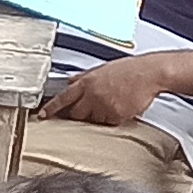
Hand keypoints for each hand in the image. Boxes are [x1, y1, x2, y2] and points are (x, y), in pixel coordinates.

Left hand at [42, 50, 192, 126]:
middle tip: (88, 110)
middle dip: (77, 115)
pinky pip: (109, 123)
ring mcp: (104, 106)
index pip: (63, 98)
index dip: (51, 108)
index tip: (42, 115)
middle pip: (76, 113)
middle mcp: (93, 95)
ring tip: (112, 102)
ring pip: (93, 119)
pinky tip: (121, 106)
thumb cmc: (129, 70)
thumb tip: (70, 81)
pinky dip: (112, 118)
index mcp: (87, 82)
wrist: (150, 73)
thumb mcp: (102, 69)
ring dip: (98, 115)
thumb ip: (84, 77)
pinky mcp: (116, 116)